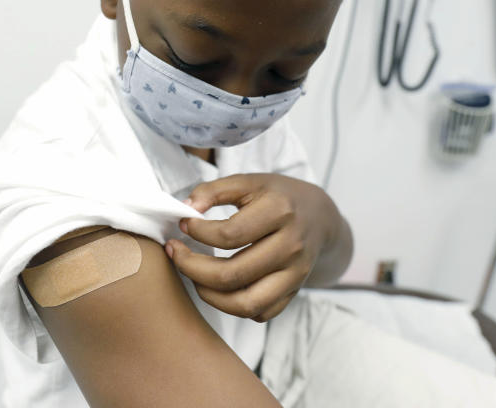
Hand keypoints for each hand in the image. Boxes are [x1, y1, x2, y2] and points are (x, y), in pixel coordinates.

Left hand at [164, 173, 341, 321]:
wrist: (320, 217)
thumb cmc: (278, 197)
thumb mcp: (250, 182)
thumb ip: (215, 190)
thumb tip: (186, 209)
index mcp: (280, 211)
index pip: (229, 234)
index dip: (198, 232)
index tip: (183, 225)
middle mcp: (291, 246)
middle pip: (232, 274)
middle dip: (192, 268)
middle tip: (176, 254)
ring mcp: (295, 274)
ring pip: (246, 304)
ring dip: (209, 295)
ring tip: (194, 277)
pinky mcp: (294, 292)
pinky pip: (259, 313)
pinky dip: (234, 306)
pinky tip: (220, 287)